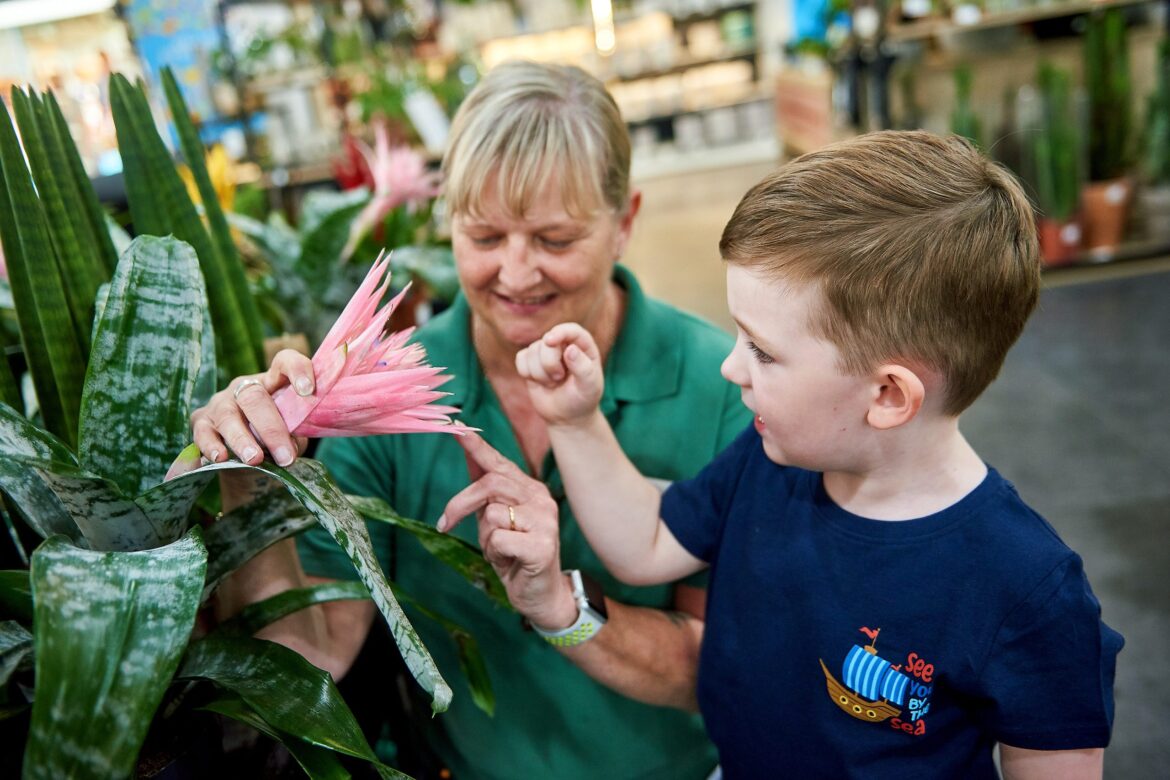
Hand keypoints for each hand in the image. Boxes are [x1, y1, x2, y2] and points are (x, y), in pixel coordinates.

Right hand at [190, 349, 313, 466]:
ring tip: (255, 459)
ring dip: (242, 440)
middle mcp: (244, 387)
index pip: (284, 363)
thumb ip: (295, 433)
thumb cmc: (275, 440)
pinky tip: (220, 458)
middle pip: (255, 397)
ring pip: (228, 416)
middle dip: (271, 429)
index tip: (308, 390)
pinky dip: (211, 446)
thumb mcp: (291, 434)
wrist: (245, 462)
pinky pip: (203, 432)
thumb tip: (291, 445)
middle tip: (285, 456)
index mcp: (272, 382)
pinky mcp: (201, 422)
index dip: (297, 370)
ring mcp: (220, 403)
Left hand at [438, 432, 576, 629]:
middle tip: (445, 523)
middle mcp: (540, 498)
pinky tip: (509, 563)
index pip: (499, 462)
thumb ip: (485, 492)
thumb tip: (470, 456)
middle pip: (490, 484)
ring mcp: (545, 521)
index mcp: (529, 489)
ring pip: (492, 514)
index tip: (457, 428)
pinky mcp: (543, 545)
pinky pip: (500, 540)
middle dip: (461, 503)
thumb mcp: (494, 521)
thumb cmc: (514, 555)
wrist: (540, 594)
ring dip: (485, 538)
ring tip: (499, 551)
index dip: (477, 446)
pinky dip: (494, 554)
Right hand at [515, 323, 603, 426]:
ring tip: (553, 382)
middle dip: (549, 364)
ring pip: (532, 351)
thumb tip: (570, 349)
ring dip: (540, 373)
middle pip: (546, 342)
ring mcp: (546, 352)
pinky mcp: (531, 361)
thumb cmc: (583, 399)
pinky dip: (527, 373)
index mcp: (583, 346)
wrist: (567, 417)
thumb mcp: (589, 386)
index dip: (559, 332)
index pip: (571, 330)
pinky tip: (540, 382)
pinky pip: (521, 358)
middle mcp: (564, 344)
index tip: (549, 341)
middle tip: (559, 378)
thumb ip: (583, 368)